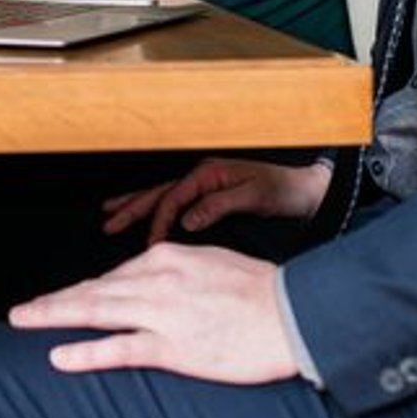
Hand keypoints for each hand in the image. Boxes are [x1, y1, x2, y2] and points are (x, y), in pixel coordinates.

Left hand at [9, 243, 297, 383]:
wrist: (295, 316)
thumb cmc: (259, 292)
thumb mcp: (211, 264)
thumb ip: (175, 270)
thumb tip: (149, 276)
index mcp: (167, 257)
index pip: (113, 277)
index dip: (81, 291)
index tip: (58, 301)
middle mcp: (157, 280)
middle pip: (93, 291)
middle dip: (53, 301)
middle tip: (20, 311)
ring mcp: (163, 313)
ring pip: (96, 312)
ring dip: (53, 316)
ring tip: (23, 322)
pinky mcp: (174, 347)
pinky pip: (121, 349)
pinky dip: (86, 352)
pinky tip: (60, 356)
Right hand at [103, 156, 331, 245]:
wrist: (308, 190)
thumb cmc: (284, 192)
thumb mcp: (254, 197)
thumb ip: (219, 205)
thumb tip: (188, 218)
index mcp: (209, 174)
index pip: (173, 198)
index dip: (159, 220)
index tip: (151, 243)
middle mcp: (203, 176)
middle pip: (159, 192)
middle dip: (132, 207)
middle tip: (108, 222)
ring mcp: (205, 184)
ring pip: (162, 195)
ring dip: (137, 204)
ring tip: (111, 214)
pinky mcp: (210, 194)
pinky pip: (173, 201)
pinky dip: (155, 209)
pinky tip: (144, 218)